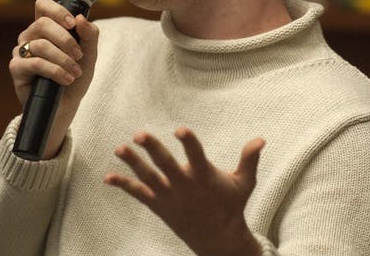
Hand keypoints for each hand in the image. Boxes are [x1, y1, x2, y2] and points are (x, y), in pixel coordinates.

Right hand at [8, 0, 99, 156]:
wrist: (66, 104)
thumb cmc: (76, 75)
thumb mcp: (89, 54)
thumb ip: (89, 35)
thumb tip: (81, 19)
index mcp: (46, 27)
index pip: (43, 5)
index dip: (56, 10)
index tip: (72, 24)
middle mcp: (30, 35)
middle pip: (42, 23)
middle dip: (66, 40)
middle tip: (79, 56)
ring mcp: (21, 51)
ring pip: (41, 45)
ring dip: (63, 59)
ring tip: (75, 73)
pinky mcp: (16, 68)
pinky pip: (35, 63)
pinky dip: (55, 71)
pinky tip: (66, 79)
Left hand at [103, 127, 264, 255]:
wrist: (217, 239)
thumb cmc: (231, 206)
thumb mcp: (244, 183)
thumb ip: (249, 159)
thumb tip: (261, 139)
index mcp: (204, 176)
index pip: (195, 154)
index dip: (188, 141)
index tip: (180, 130)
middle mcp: (184, 186)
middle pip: (166, 165)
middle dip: (152, 149)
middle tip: (139, 134)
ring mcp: (169, 197)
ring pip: (148, 178)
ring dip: (133, 163)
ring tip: (119, 149)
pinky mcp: (159, 206)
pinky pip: (138, 194)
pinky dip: (123, 185)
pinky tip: (108, 177)